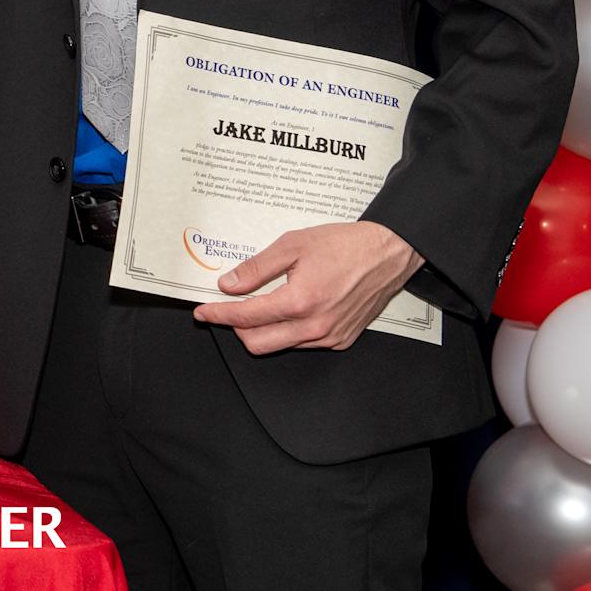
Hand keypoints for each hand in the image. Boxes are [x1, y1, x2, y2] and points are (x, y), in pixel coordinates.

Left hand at [189, 221, 422, 353]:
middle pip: (257, 343)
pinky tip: (287, 310)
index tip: (203, 312)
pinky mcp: (341, 340)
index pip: (246, 318)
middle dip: (235, 328)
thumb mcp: (293, 245)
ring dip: (261, 330)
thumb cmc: (346, 245)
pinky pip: (302, 344)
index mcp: (300, 301)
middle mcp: (315, 326)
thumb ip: (257, 268)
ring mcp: (330, 337)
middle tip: (227, 308)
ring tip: (258, 304)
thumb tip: (228, 285)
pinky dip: (287, 331)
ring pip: (280, 346)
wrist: (388, 253)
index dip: (218, 315)